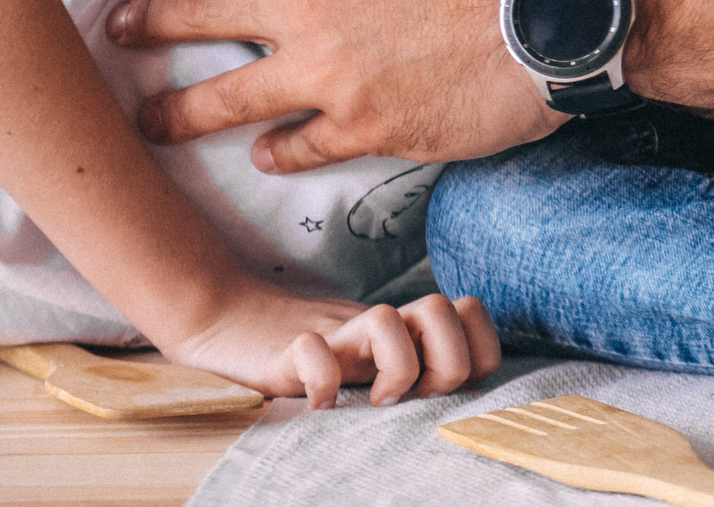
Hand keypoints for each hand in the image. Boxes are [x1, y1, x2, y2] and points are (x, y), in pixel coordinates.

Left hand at [110, 0, 567, 170]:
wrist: (553, 6)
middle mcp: (307, 4)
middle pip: (197, 14)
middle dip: (145, 23)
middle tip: (115, 31)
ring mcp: (330, 70)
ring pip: (224, 97)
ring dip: (178, 111)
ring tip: (149, 120)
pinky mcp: (364, 124)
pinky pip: (298, 147)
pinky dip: (276, 153)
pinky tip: (265, 156)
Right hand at [171, 285, 502, 410]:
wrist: (238, 323)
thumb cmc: (320, 353)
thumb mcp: (378, 359)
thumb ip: (420, 365)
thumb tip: (471, 400)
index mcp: (406, 328)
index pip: (471, 313)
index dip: (475, 351)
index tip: (447, 386)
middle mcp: (379, 324)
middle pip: (441, 308)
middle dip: (445, 361)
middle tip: (418, 394)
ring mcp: (337, 332)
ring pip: (386, 316)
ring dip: (394, 368)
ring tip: (374, 400)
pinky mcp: (292, 347)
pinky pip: (313, 354)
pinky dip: (321, 385)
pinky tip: (320, 405)